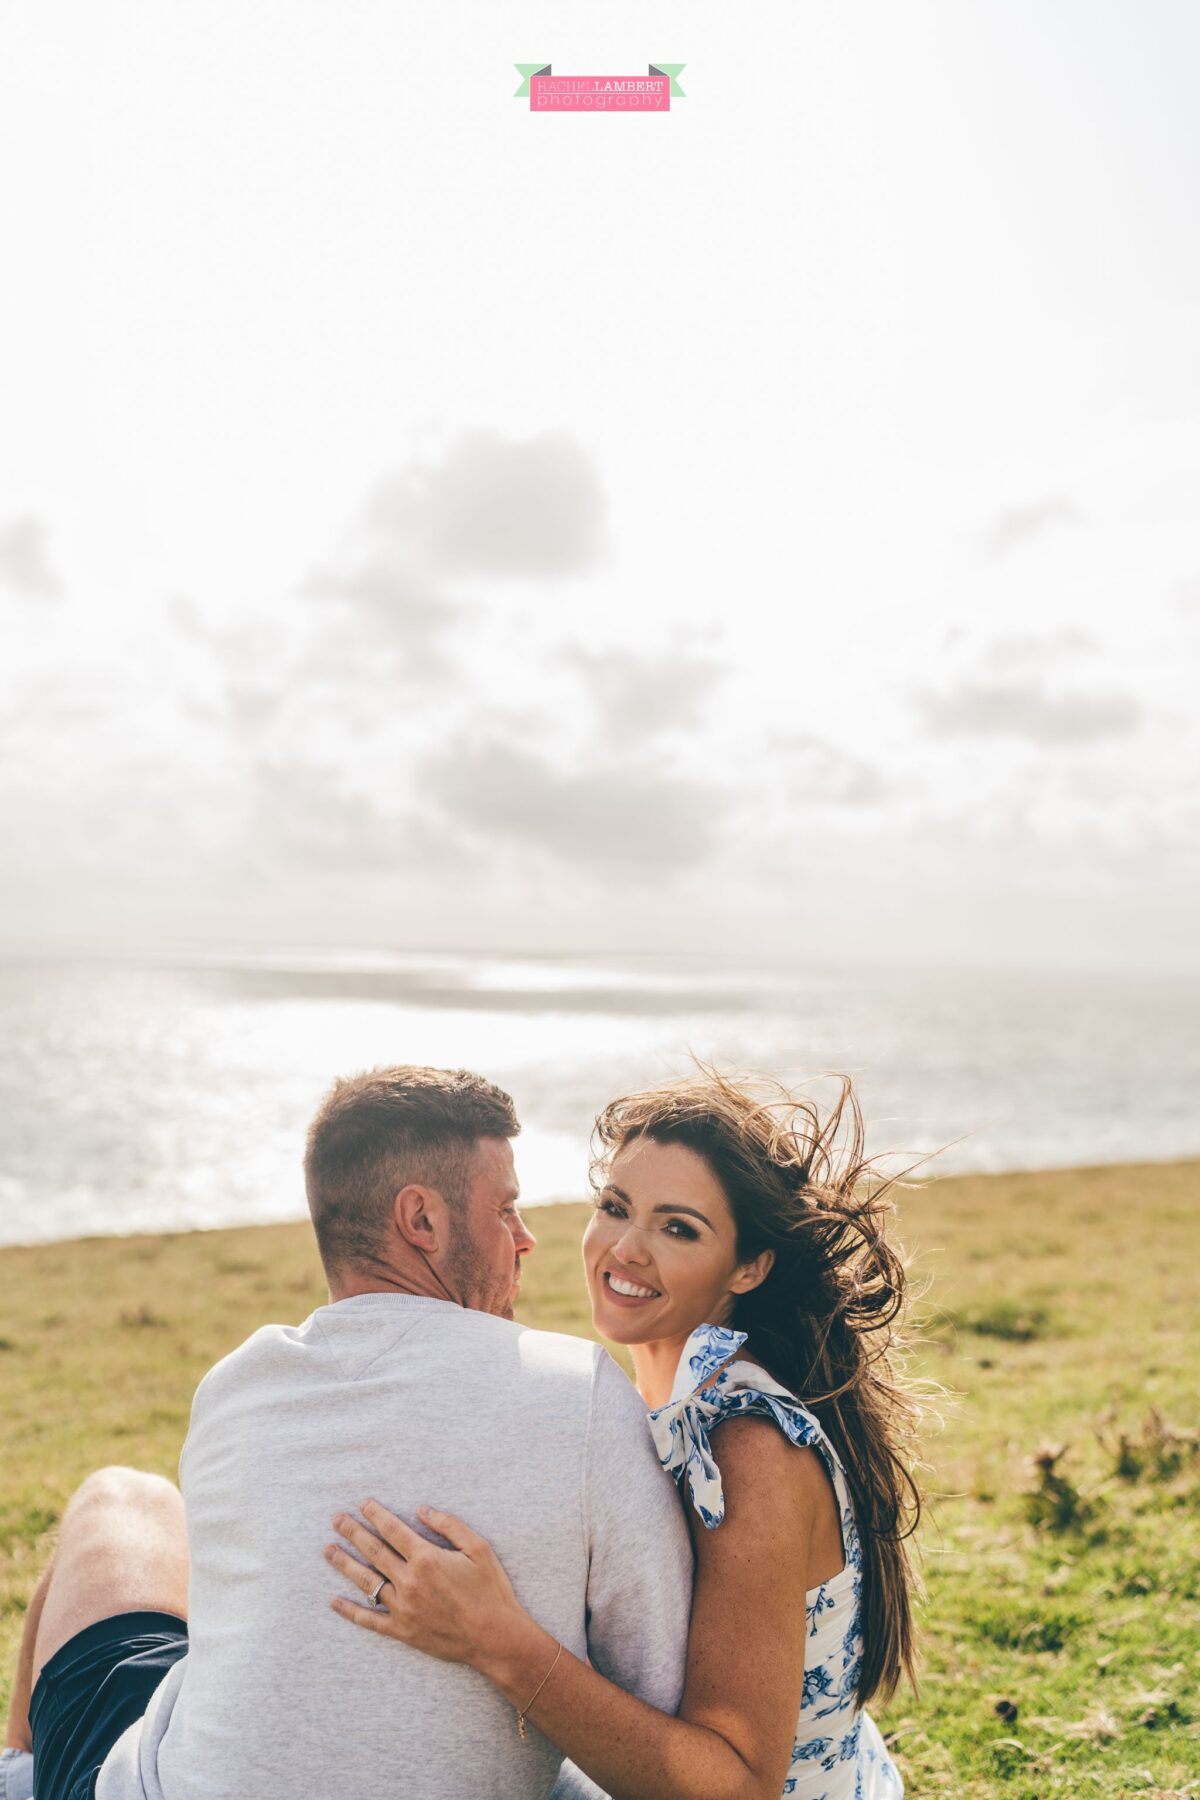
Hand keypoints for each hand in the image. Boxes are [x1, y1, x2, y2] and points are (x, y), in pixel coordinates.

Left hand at [325, 1500, 525, 1669]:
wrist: (494, 1637)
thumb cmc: (490, 1590)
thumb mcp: (478, 1548)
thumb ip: (449, 1525)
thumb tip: (422, 1509)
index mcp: (426, 1558)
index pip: (393, 1529)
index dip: (376, 1514)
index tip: (362, 1503)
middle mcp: (409, 1581)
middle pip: (374, 1551)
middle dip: (353, 1532)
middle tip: (336, 1519)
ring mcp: (403, 1607)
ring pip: (366, 1582)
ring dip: (345, 1564)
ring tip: (328, 1551)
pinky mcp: (402, 1631)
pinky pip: (369, 1620)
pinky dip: (350, 1611)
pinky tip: (334, 1601)